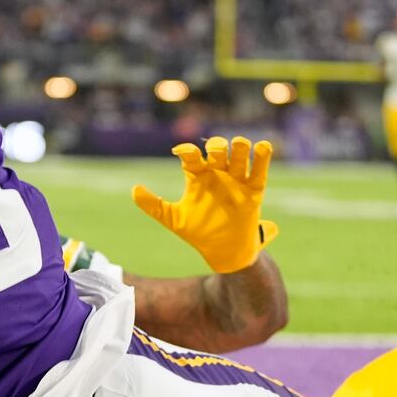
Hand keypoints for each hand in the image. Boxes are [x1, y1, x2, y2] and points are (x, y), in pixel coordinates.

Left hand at [131, 136, 279, 273]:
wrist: (223, 252)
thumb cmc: (198, 233)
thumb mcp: (173, 219)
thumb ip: (153, 205)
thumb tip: (134, 189)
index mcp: (198, 177)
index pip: (192, 156)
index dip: (187, 151)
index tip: (179, 152)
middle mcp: (218, 174)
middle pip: (218, 150)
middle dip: (217, 147)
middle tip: (214, 153)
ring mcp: (236, 181)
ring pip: (240, 155)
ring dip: (239, 147)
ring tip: (238, 145)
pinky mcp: (254, 191)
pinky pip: (259, 170)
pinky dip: (262, 157)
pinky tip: (261, 146)